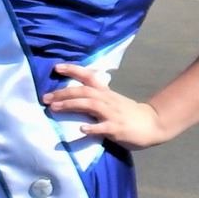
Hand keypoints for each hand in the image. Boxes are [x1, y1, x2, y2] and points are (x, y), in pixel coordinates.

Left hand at [43, 63, 172, 149]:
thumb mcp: (111, 100)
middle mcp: (107, 100)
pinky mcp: (117, 128)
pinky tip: (81, 130)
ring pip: (90, 105)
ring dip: (71, 105)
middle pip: (83, 91)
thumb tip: (72, 95)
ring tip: (55, 108)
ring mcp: (112, 114)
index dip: (73, 70)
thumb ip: (95, 96)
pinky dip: (91, 128)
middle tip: (45, 98)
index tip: (56, 67)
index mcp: (105, 93)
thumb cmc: (127, 113)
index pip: (89, 76)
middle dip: (63, 93)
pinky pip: (103, 128)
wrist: (153, 124)